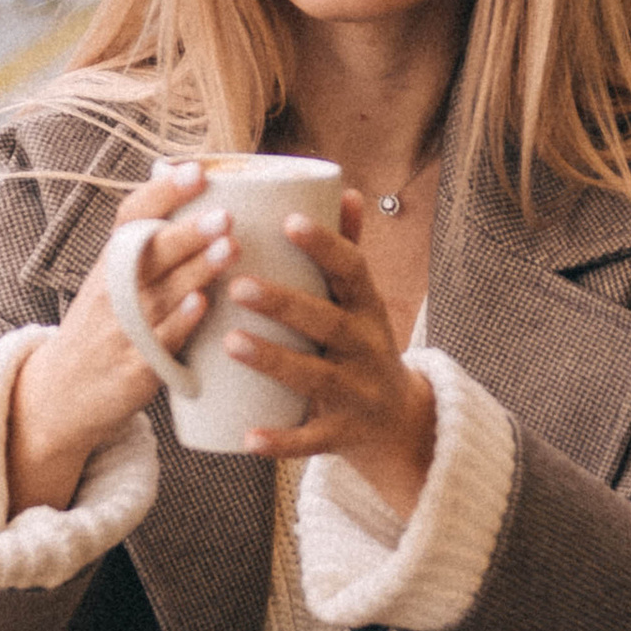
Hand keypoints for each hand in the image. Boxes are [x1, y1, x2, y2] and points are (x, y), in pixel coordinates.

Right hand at [5, 160, 229, 512]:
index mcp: (111, 262)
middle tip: (226, 213)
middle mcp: (113, 290)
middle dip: (188, 231)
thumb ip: (151, 246)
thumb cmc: (102, 328)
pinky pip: (158, 342)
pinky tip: (202, 304)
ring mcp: (122, 329)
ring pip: (162, 293)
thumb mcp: (114, 282)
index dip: (165, 191)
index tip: (198, 170)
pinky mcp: (134, 369)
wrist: (59, 396)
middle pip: (150, 252)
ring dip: (197, 269)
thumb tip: (198, 192)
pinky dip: (180, 322)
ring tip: (231, 247)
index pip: (133, 215)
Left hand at [225, 190, 436, 518]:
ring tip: (230, 343)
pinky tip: (247, 438)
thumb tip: (343, 189)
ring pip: (317, 377)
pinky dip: (282, 441)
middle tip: (237, 284)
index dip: (325, 245)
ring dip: (275, 360)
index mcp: (367, 307)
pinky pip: (312, 439)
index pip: (353, 270)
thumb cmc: (362, 345)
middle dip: (285, 303)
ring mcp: (357, 393)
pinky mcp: (343, 434)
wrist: (400, 423)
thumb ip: (348, 250)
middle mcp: (367, 347)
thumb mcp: (363, 301)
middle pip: (329, 323)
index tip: (289, 221)